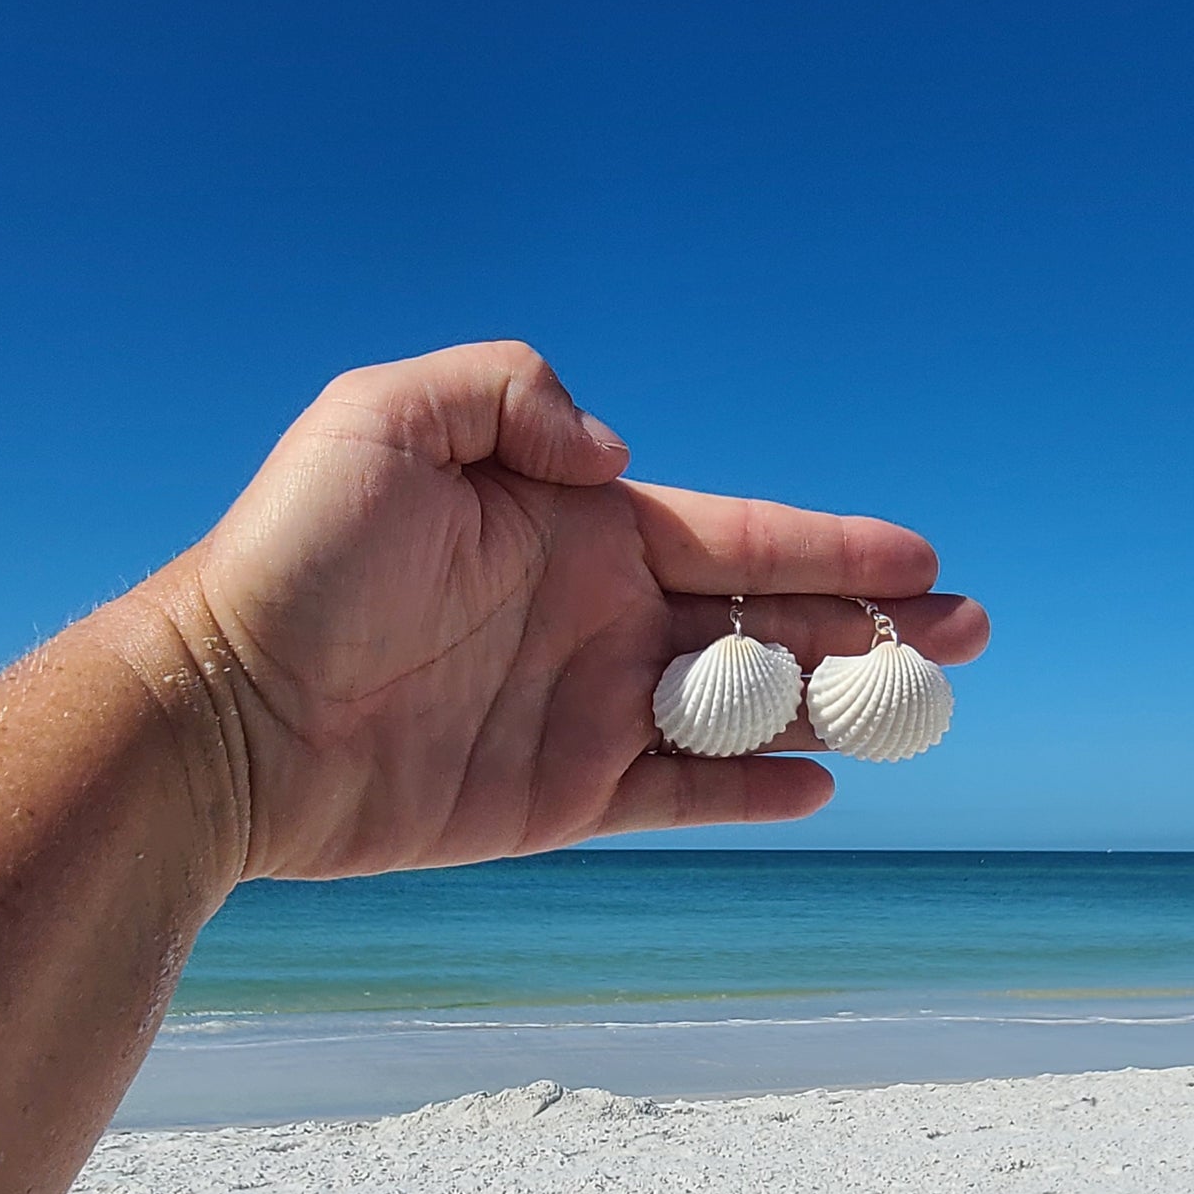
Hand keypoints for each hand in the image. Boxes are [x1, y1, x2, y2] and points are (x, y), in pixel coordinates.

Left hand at [156, 341, 988, 878]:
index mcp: (579, 526)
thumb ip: (513, 395)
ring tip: (926, 706)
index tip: (923, 557)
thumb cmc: (292, 559)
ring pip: (746, 709)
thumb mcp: (384, 421)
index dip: (834, 548)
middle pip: (768, 622)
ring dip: (840, 706)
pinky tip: (823, 783)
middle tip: (970, 633)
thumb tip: (617, 457)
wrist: (224, 713)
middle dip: (873, 626)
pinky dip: (753, 789)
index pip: (738, 535)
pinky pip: (682, 794)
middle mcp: (597, 615)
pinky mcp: (556, 798)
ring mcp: (583, 709)